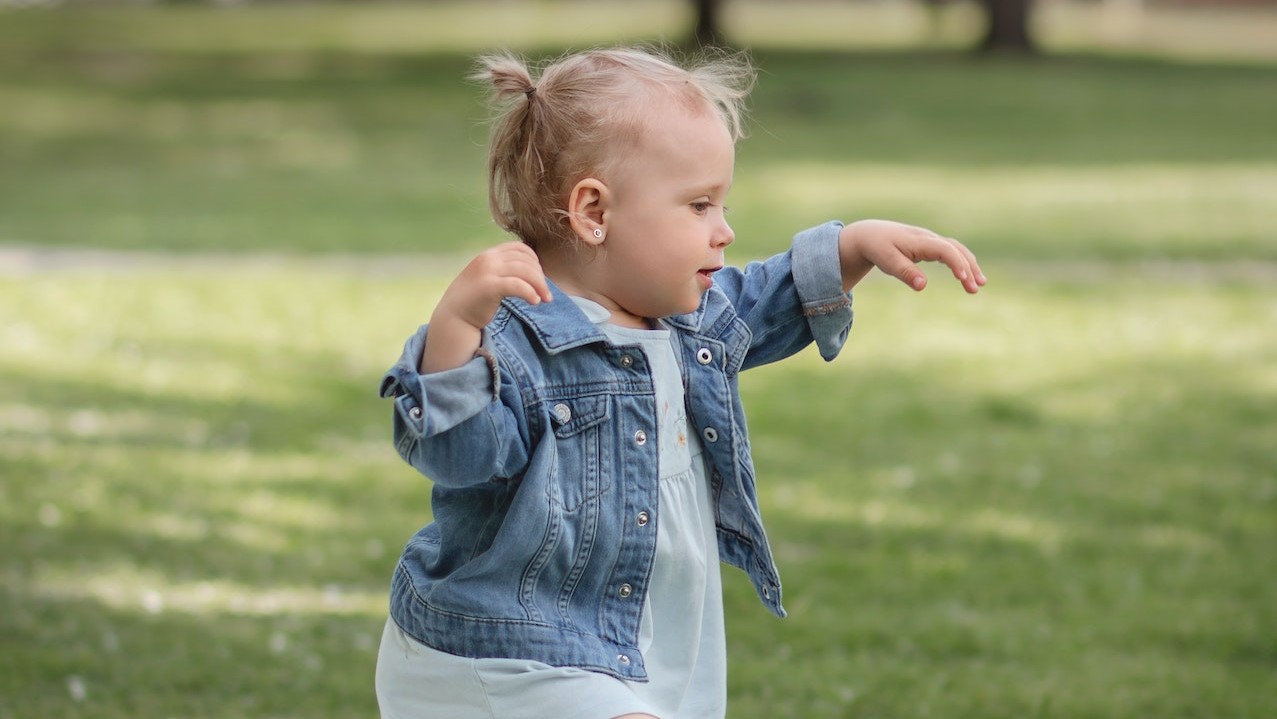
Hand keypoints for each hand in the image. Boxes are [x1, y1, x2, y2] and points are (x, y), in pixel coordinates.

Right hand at [421, 242, 551, 372]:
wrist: (453, 318)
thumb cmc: (474, 301)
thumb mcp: (488, 278)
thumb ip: (503, 270)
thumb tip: (531, 271)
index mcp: (489, 255)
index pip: (520, 248)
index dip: (535, 261)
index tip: (540, 278)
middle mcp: (488, 259)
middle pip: (526, 260)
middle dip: (541, 276)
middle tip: (547, 294)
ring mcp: (488, 271)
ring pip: (525, 271)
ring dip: (540, 285)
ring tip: (545, 300)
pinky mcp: (489, 287)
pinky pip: (518, 285)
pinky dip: (530, 292)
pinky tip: (535, 302)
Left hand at [838, 220, 985, 293]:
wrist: (869, 234)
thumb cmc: (878, 248)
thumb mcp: (887, 261)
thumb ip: (905, 273)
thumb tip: (923, 286)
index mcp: (919, 240)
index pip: (944, 249)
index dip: (956, 263)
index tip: (963, 279)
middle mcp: (928, 238)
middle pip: (955, 249)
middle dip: (968, 268)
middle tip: (975, 289)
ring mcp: (930, 240)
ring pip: (956, 249)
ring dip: (969, 265)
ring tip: (979, 285)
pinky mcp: (929, 245)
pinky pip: (951, 252)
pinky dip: (961, 262)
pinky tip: (967, 276)